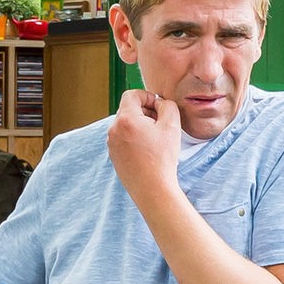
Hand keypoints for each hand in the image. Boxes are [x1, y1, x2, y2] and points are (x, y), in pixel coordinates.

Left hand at [107, 89, 180, 204]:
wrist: (152, 188)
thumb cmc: (162, 157)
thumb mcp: (172, 125)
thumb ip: (167, 105)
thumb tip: (159, 103)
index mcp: (125, 119)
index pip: (131, 94)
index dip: (147, 96)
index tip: (159, 108)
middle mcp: (113, 130)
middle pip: (128, 109)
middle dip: (145, 111)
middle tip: (160, 123)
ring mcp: (111, 144)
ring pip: (125, 124)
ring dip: (140, 125)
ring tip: (155, 138)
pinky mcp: (113, 155)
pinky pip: (123, 139)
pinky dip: (134, 138)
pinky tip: (148, 150)